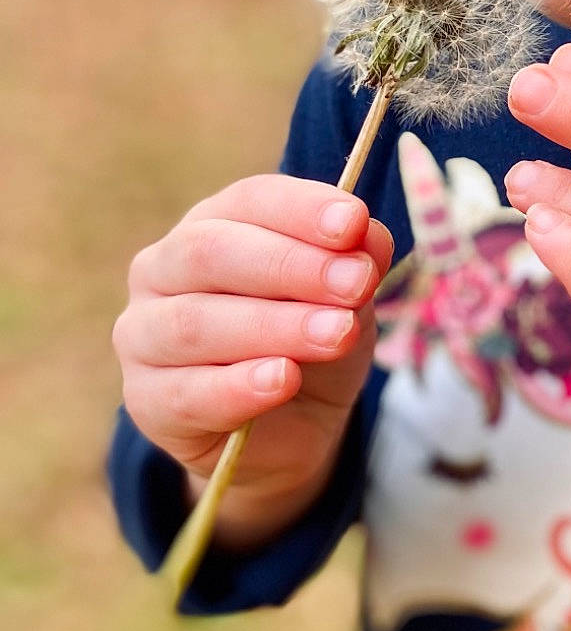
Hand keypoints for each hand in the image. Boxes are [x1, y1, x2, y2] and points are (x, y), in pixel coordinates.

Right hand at [114, 176, 392, 545]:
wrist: (291, 430)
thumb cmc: (310, 345)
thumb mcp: (346, 303)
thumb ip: (354, 265)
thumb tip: (368, 234)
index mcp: (212, 225)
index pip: (250, 200)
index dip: (302, 209)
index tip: (353, 223)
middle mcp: (162, 270)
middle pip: (210, 252)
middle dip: (291, 266)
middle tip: (356, 284)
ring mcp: (143, 335)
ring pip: (196, 323)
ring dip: (276, 327)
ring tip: (337, 335)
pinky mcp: (146, 400)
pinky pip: (186, 393)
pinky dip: (238, 386)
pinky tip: (283, 380)